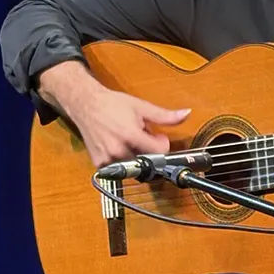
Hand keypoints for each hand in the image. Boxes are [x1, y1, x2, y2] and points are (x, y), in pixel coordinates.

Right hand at [67, 85, 191, 167]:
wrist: (86, 105)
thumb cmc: (112, 104)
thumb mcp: (141, 107)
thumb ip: (165, 116)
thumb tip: (187, 114)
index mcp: (131, 136)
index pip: (159, 153)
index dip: (162, 145)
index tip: (157, 137)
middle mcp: (119, 150)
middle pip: (147, 161)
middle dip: (149, 151)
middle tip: (141, 137)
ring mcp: (108, 159)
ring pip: (134, 167)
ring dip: (136, 156)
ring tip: (129, 141)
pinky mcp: (100, 164)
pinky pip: (120, 168)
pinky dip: (123, 160)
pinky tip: (118, 146)